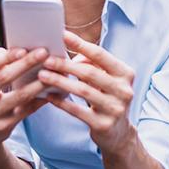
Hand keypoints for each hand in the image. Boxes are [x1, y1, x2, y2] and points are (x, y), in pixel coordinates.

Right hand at [0, 47, 49, 153]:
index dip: (4, 57)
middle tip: (44, 53)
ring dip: (39, 82)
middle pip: (4, 77)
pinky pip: (27, 110)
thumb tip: (16, 51)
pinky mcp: (4, 126)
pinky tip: (52, 90)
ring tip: (54, 72)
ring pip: (20, 95)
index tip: (22, 49)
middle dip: (26, 63)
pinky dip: (41, 99)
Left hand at [38, 31, 135, 152]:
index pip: (100, 55)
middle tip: (46, 59)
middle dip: (65, 65)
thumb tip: (73, 58)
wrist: (119, 133)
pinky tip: (48, 96)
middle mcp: (124, 90)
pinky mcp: (103, 125)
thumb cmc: (108, 98)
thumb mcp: (107, 80)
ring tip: (42, 75)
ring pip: (82, 91)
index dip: (80, 44)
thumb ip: (93, 66)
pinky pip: (77, 111)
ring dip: (60, 81)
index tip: (62, 35)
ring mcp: (115, 109)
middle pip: (89, 73)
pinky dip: (61, 102)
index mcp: (126, 74)